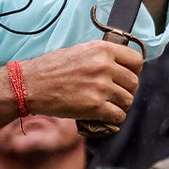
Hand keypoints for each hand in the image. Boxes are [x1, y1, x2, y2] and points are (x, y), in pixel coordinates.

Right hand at [18, 41, 142, 124]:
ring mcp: (101, 87)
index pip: (136, 61)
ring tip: (107, 105)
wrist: (31, 84)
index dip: (133, 71)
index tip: (126, 76)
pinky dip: (113, 119)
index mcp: (102, 49)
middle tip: (114, 94)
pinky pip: (118, 116)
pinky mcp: (95, 107)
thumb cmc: (52, 68)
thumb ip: (102, 56)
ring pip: (128, 101)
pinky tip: (103, 116)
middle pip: (134, 83)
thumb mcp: (80, 51)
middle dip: (126, 90)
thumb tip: (121, 67)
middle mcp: (104, 66)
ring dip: (120, 105)